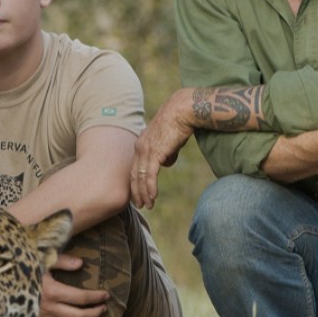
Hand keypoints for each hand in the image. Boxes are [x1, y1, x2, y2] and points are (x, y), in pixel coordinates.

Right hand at [32, 254, 108, 316]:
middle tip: (103, 308)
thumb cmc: (21, 270)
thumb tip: (81, 264)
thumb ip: (62, 261)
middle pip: (79, 316)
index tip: (105, 295)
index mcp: (52, 291)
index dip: (96, 297)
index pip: (81, 297)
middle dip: (95, 313)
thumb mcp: (40, 260)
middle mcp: (49, 309)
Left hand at [131, 91, 193, 208]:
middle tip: (139, 204)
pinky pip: (150, 176)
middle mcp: (140, 147)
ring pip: (141, 177)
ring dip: (144, 193)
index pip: (135, 166)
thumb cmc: (179, 123)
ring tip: (147, 205)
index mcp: (141, 143)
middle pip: (135, 174)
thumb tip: (166, 164)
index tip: (138, 192)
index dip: (136, 181)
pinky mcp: (155, 153)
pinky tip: (152, 198)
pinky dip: (150, 188)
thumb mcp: (170, 140)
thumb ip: (166, 152)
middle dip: (136, 191)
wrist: (183, 111)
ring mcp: (145, 150)